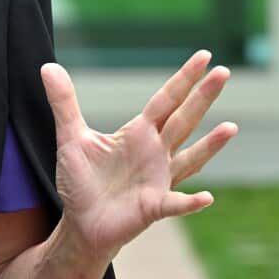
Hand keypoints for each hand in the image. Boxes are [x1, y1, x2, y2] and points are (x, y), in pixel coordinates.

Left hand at [41, 50, 236, 257]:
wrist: (81, 222)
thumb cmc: (82, 180)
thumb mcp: (70, 137)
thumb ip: (63, 102)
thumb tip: (48, 66)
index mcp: (139, 133)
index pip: (165, 100)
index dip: (183, 78)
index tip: (203, 55)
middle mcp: (155, 153)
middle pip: (183, 120)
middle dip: (202, 97)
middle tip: (224, 71)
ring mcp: (158, 180)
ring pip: (189, 158)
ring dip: (209, 145)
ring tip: (230, 127)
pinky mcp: (153, 207)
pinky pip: (174, 204)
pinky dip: (190, 202)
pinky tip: (206, 198)